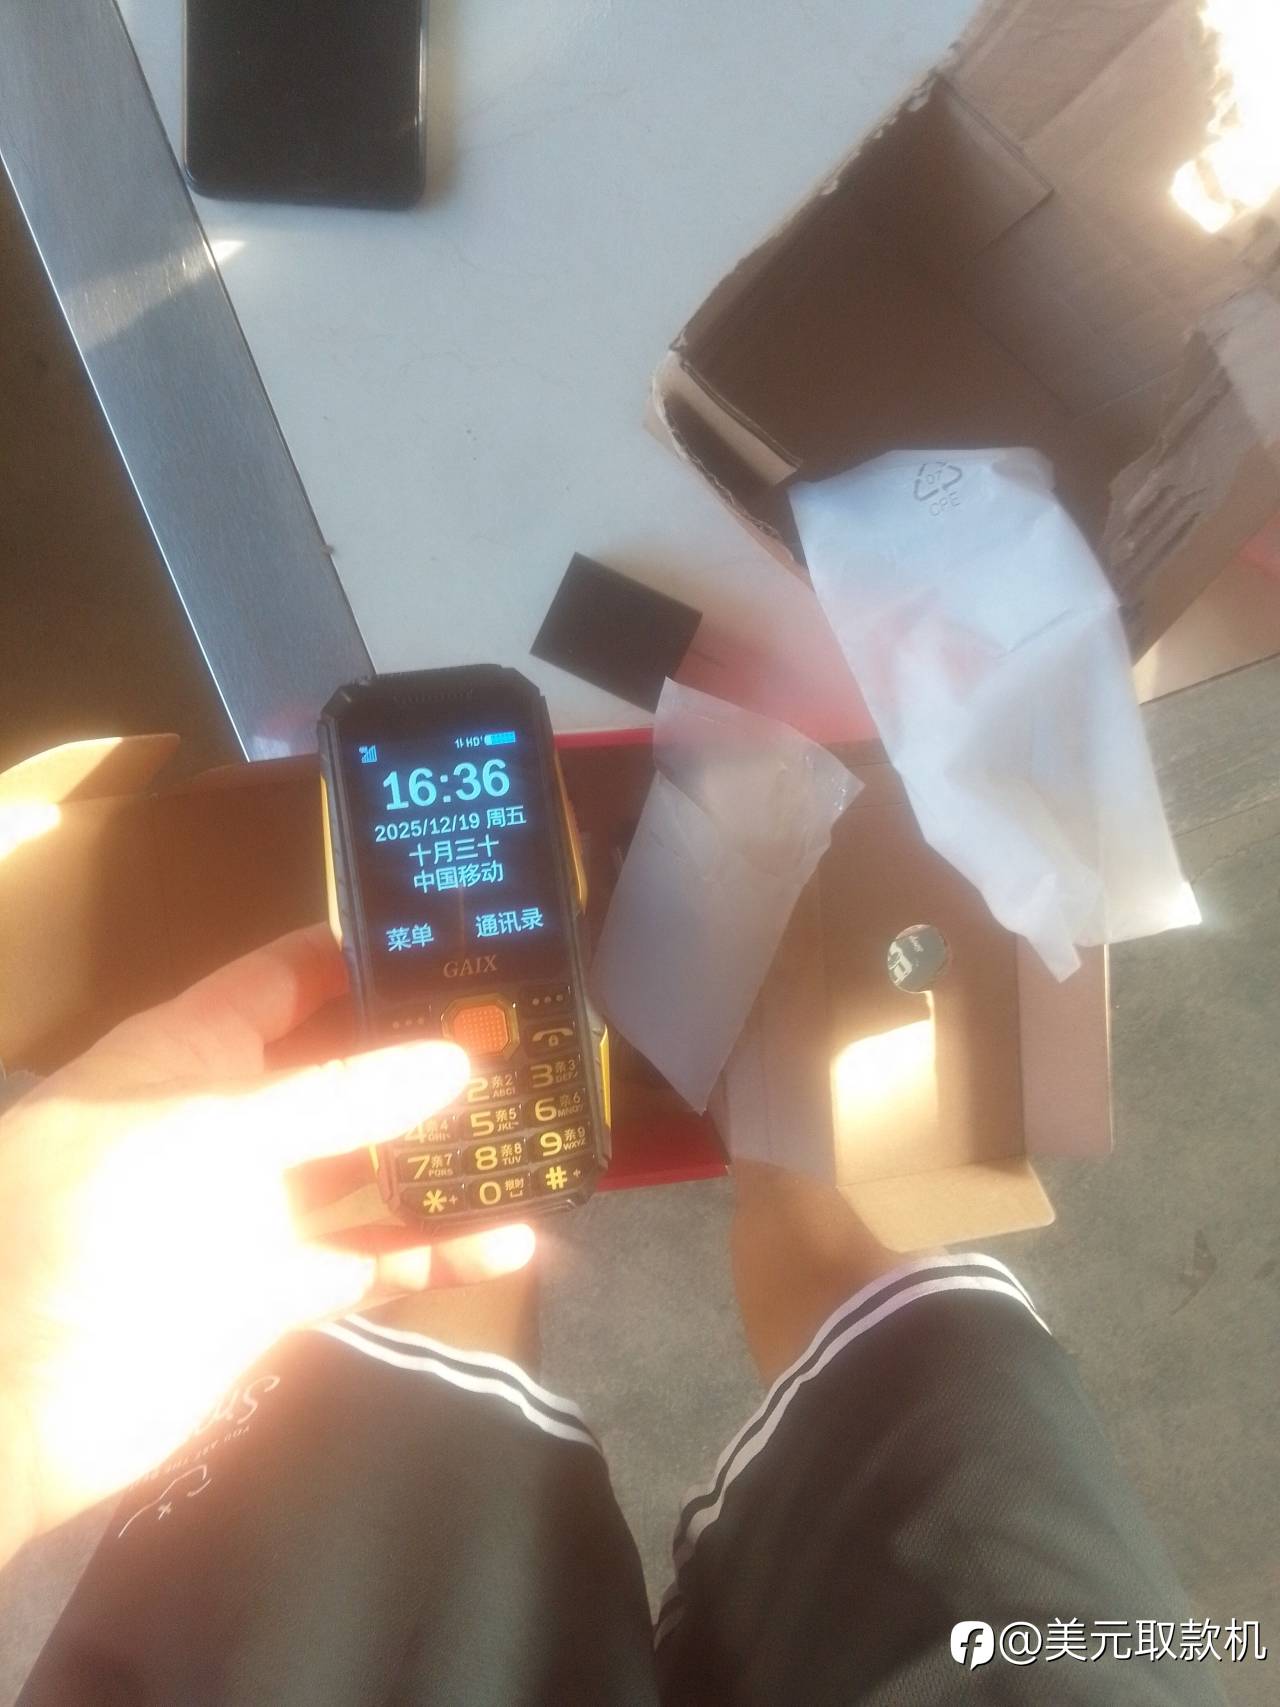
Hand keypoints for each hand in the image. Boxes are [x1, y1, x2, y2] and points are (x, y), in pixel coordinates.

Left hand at [0, 925, 534, 1562]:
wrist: (29, 1396)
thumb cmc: (105, 1218)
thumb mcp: (215, 1127)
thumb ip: (338, 1096)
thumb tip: (453, 1062)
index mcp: (191, 1054)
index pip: (282, 980)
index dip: (358, 956)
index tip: (451, 940)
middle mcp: (229, 1118)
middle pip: (340, 1069)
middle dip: (421, 1054)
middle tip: (522, 1032)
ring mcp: (256, 1206)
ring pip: (367, 1165)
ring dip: (442, 1153)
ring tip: (536, 1130)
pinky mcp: (279, 1289)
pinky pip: (372, 1257)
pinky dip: (436, 1251)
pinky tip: (512, 1242)